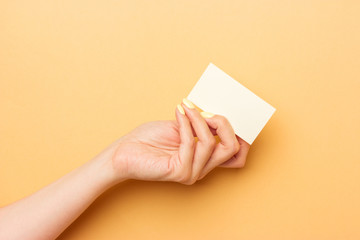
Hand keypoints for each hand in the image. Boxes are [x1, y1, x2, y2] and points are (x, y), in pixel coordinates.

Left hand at [110, 99, 249, 184]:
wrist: (125, 151)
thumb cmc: (149, 139)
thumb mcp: (182, 126)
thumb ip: (201, 124)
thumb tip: (218, 112)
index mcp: (204, 159)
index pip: (237, 155)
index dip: (241, 135)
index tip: (226, 113)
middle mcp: (202, 169)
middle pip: (231, 148)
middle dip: (223, 123)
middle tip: (206, 110)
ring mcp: (192, 172)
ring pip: (210, 143)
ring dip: (199, 119)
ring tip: (186, 107)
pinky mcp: (180, 172)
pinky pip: (191, 143)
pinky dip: (186, 124)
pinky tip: (178, 113)